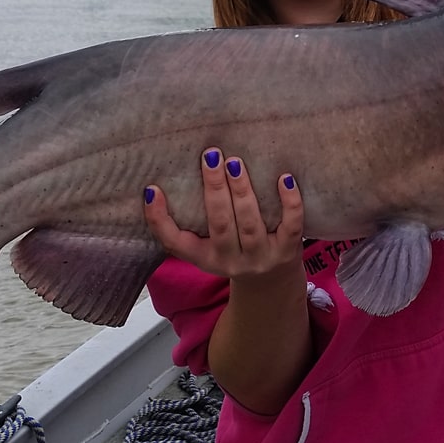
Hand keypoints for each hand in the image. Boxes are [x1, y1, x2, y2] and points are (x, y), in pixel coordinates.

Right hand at [144, 147, 304, 278]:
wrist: (271, 286)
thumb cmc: (234, 252)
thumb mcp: (206, 245)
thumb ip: (191, 220)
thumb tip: (168, 178)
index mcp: (204, 258)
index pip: (175, 243)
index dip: (159, 219)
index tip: (152, 190)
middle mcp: (230, 260)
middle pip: (220, 224)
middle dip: (214, 189)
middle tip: (210, 156)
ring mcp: (261, 257)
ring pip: (250, 223)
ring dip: (242, 191)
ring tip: (235, 162)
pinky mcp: (288, 251)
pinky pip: (291, 226)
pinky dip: (289, 203)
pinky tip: (284, 179)